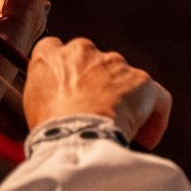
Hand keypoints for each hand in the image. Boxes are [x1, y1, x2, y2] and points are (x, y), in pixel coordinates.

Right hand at [24, 37, 171, 147]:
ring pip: (124, 79)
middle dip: (97, 84)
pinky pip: (155, 97)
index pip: (56, 50)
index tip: (69, 89)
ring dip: (123, 100)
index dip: (65, 71)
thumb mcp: (35, 107)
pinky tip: (146, 140)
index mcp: (52, 56)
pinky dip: (154, 116)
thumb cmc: (49, 130)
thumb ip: (48, 93)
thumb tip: (61, 104)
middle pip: (94, 63)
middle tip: (95, 112)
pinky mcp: (142, 79)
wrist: (75, 135)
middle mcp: (84, 51)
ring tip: (119, 130)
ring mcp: (115, 63)